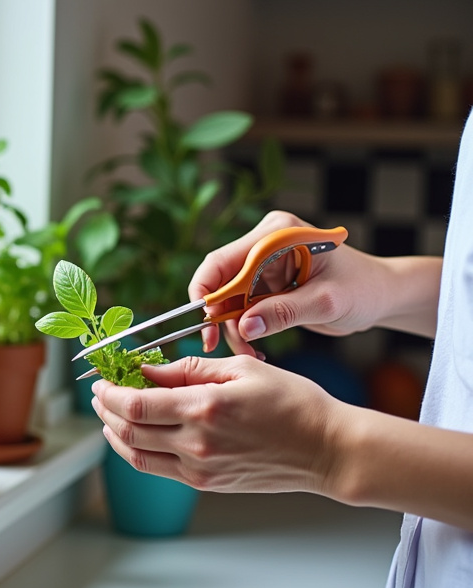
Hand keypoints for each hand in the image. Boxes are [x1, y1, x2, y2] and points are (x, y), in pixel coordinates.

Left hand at [91, 355, 345, 493]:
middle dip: (104, 409)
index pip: (135, 403)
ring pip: (136, 453)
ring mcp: (199, 469)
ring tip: (107, 413)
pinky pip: (156, 468)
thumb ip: (187, 369)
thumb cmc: (293, 403)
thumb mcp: (241, 369)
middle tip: (98, 392)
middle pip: (128, 429)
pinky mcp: (205, 484)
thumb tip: (146, 368)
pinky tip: (132, 435)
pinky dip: (135, 450)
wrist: (327, 451)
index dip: (108, 390)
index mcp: (205, 409)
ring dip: (113, 432)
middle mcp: (196, 443)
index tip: (100, 378)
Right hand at [191, 210, 393, 355]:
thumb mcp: (326, 302)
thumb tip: (244, 327)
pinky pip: (242, 306)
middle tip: (215, 343)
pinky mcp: (267, 283)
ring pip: (228, 298)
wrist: (382, 296)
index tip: (205, 320)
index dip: (207, 290)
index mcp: (277, 234)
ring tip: (250, 353)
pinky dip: (244, 328)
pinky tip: (254, 346)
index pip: (223, 259)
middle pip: (220, 279)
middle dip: (218, 314)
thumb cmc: (364, 289)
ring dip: (232, 327)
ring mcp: (264, 264)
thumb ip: (285, 312)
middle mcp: (264, 244)